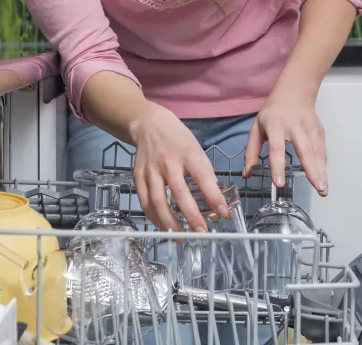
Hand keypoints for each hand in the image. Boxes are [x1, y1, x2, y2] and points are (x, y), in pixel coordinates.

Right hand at [130, 102, 228, 232]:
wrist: (148, 125)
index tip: (223, 214)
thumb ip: (204, 173)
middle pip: (179, 193)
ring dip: (170, 223)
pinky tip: (164, 227)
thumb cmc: (177, 139)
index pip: (204, 178)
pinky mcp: (138, 176)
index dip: (214, 197)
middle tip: (202, 232)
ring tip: (181, 238)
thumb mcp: (197, 149)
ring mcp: (151, 170)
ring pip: (158, 201)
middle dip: (191, 216)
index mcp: (188, 153)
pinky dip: (154, 218)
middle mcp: (168, 162)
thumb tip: (214, 200)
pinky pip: (145, 202)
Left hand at [242, 84, 327, 195]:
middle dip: (311, 170)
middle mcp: (294, 127)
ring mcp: (309, 128)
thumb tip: (246, 174)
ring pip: (316, 151)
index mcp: (275, 126)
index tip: (279, 183)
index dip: (277, 166)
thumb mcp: (256, 127)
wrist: (294, 91)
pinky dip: (324, 165)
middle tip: (316, 188)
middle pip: (304, 150)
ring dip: (321, 171)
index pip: (276, 148)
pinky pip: (322, 149)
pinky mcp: (319, 130)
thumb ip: (251, 151)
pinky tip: (323, 178)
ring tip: (323, 190)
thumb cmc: (273, 112)